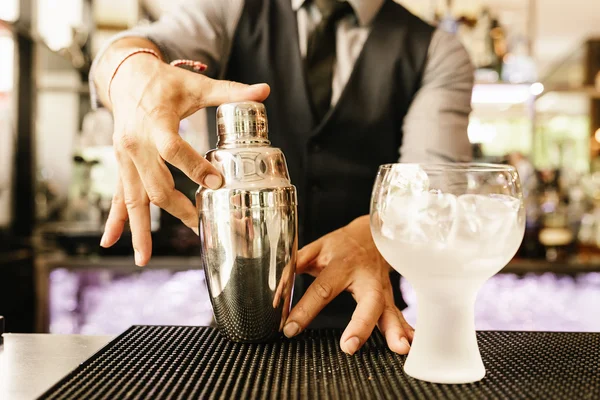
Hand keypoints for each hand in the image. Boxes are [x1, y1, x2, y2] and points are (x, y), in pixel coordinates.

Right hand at [99, 53, 269, 265]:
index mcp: (155, 122)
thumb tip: (264, 91)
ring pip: (132, 198)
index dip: (194, 167)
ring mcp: (125, 158)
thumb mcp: (196, 85)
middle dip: (178, 208)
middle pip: (155, 183)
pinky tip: (109, 242)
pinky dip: (114, 220)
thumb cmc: (164, 82)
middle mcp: (136, 144)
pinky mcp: (122, 165)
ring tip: (143, 259)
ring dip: (139, 229)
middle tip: (200, 225)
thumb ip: (230, 91)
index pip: (173, 149)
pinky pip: (117, 196)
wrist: (125, 76)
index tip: (216, 183)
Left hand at [282, 215, 413, 354]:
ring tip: (399, 348)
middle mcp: (365, 277)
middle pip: (366, 301)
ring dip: (395, 330)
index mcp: (342, 264)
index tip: (290, 329)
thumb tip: (276, 292)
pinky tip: (410, 345)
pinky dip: (407, 331)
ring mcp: (381, 288)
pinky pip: (399, 315)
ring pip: (389, 310)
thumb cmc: (340, 244)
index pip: (322, 289)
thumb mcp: (316, 248)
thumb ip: (295, 266)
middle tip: (349, 346)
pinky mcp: (389, 298)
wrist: (371, 233)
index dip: (304, 309)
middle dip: (360, 325)